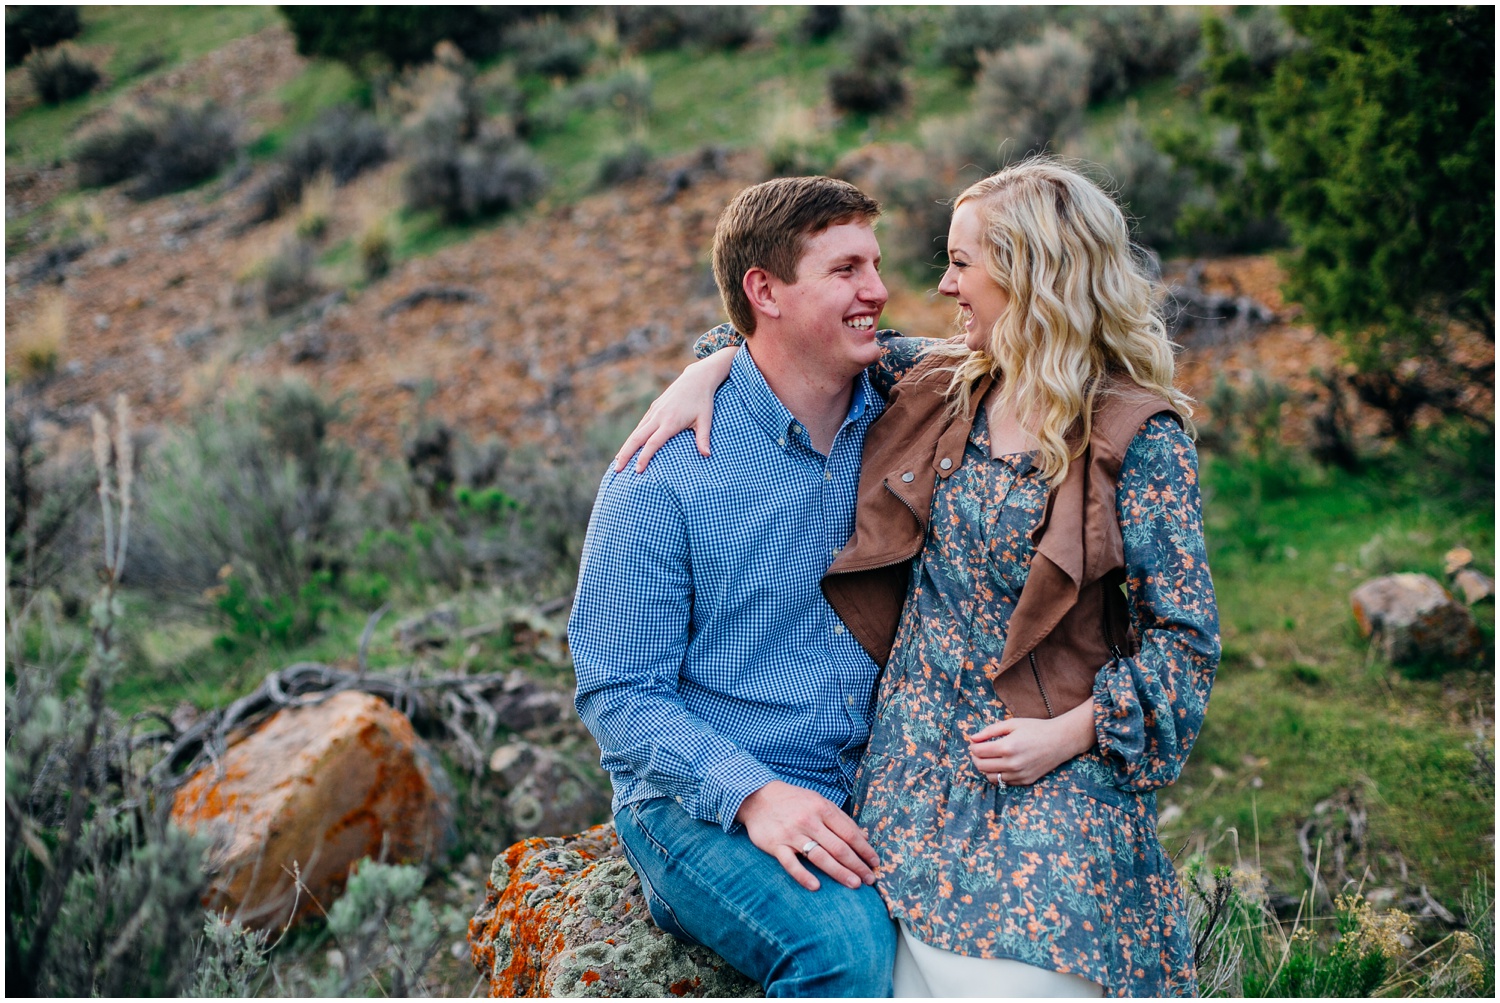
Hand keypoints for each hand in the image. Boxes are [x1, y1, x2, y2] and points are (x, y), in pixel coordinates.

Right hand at [613, 348, 736, 472]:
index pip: (653, 443)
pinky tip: (628, 446)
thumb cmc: (703, 400)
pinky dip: (632, 437)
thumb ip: (703, 438)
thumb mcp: (706, 419)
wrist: (696, 379)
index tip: (637, 470)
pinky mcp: (654, 408)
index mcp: (670, 422)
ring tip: (618, 462)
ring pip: (636, 431)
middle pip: (637, 438)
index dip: (644, 457)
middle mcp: (658, 416)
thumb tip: (707, 455)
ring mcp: (654, 411)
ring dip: (626, 447)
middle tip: (617, 470)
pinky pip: (640, 425)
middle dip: (626, 454)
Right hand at [735, 781, 878, 891]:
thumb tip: (865, 836)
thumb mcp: (819, 801)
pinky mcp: (775, 845)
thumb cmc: (794, 801)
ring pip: (819, 856)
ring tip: (854, 884)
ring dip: (839, 872)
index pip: (849, 833)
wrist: (757, 796)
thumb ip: (841, 818)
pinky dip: (803, 875)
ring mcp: (792, 834)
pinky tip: (816, 886)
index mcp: (822, 808)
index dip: (865, 849)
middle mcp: (809, 821)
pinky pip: (791, 863)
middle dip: (857, 865)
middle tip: (870, 880)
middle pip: (838, 847)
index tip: (875, 863)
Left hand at [967, 699, 1095, 786]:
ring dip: (985, 768)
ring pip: (991, 777)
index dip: (972, 746)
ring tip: (989, 758)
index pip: (979, 752)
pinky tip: (1001, 764)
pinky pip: (1004, 781)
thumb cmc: (1036, 729)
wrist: (1060, 741)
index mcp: (1007, 747)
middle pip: (981, 766)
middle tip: (978, 750)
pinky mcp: (1025, 781)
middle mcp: (1012, 764)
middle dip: (975, 757)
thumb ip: (990, 731)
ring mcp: (1019, 774)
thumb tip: (972, 738)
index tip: (974, 742)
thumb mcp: (1012, 723)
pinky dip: (998, 774)